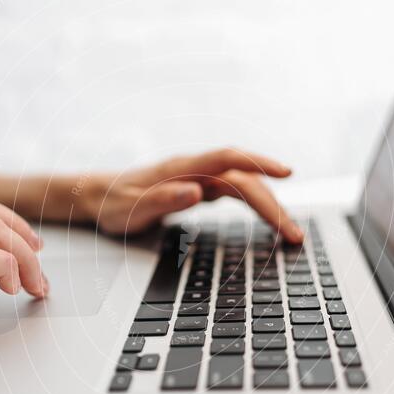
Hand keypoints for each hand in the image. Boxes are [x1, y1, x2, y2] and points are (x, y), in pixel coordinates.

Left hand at [69, 149, 303, 242]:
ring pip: (244, 186)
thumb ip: (164, 200)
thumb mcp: (133, 209)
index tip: (287, 174)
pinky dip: (256, 204)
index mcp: (182, 168)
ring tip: (291, 232)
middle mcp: (195, 169)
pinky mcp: (200, 188)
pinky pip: (236, 192)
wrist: (98, 197)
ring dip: (270, 206)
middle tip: (295, 235)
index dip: (259, 164)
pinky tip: (270, 215)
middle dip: (273, 205)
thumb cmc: (114, 205)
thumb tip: (198, 193)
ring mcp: (199, 178)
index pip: (228, 159)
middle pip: (244, 179)